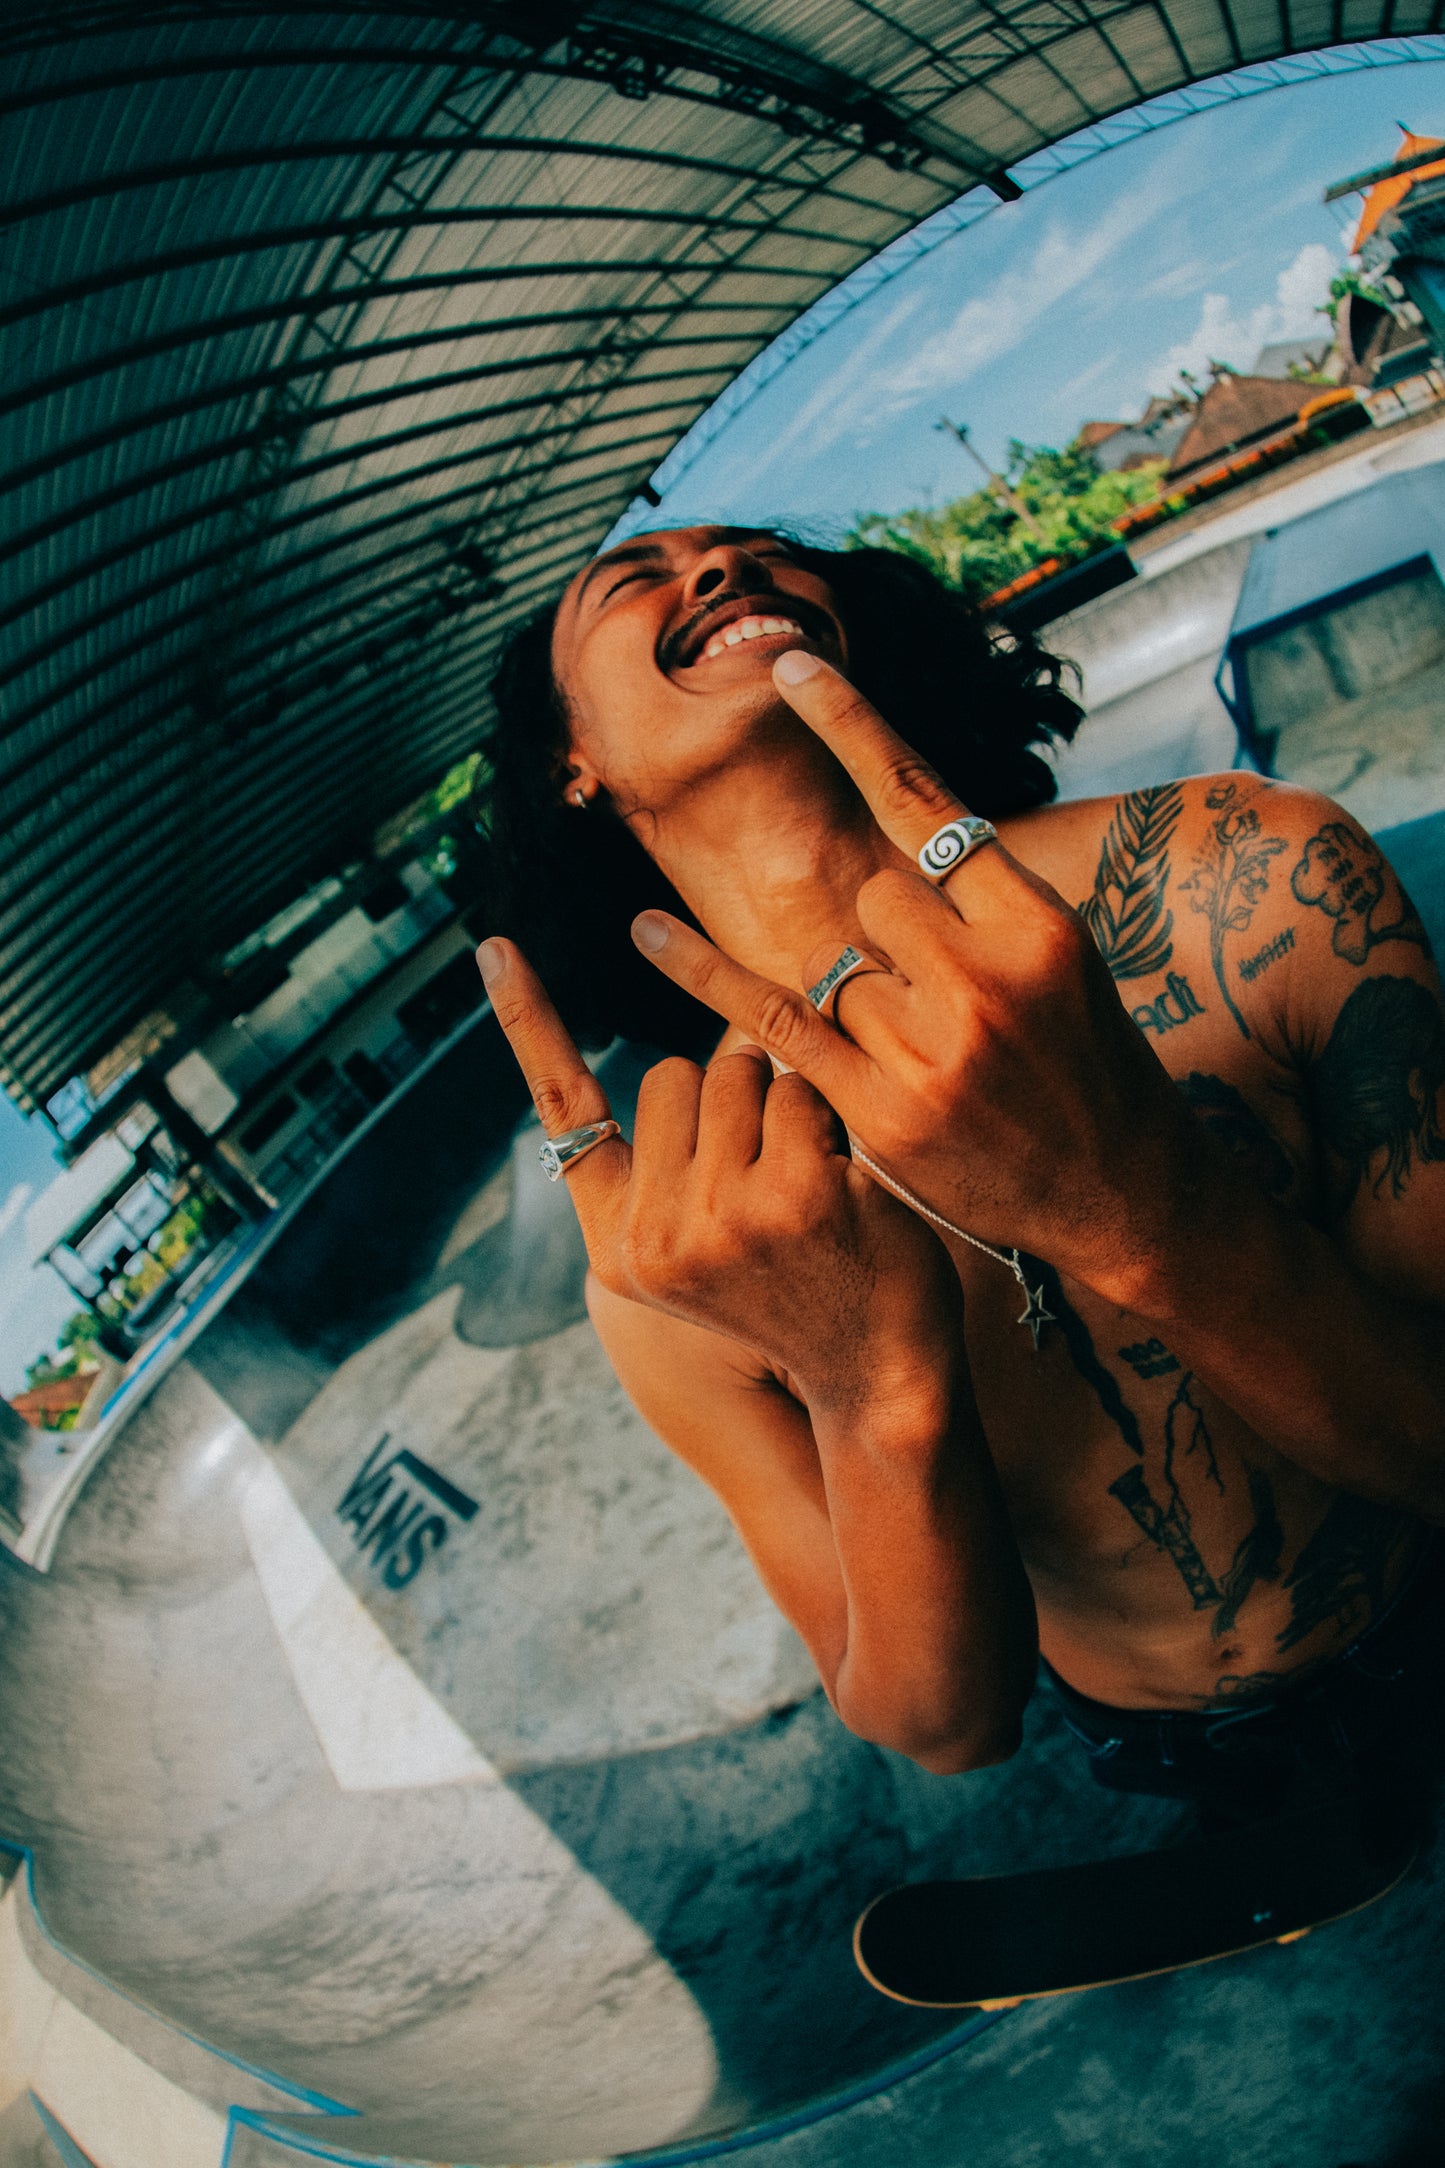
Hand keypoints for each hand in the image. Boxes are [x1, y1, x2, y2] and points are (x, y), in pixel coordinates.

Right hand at [477, 937, 962, 1414]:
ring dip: (780, 1105)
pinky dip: (826, 1123)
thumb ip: (667, 1176)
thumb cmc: (792, 1296)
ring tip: (806, 1186)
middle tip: (766, 1178)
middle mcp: (654, 1233)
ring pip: (737, 1070)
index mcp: (616, 1244)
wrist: (876, 1381)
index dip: (526, 1020)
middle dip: (726, 1096)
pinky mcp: (792, 1195)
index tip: (492, 944)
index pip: (563, 1109)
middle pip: (673, 1072)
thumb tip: (692, 1065)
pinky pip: (797, 1091)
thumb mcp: (695, 1255)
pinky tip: (844, 1190)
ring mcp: (720, 1215)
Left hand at [629, 651, 1201, 1304]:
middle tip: (943, 1008)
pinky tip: (647, 932)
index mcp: (1039, 924)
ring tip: (930, 1062)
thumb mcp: (1063, 963)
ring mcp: (932, 1049)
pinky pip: (772, 1020)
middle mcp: (987, 977)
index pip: (926, 801)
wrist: (1122, 1193)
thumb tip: (899, 834)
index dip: (851, 726)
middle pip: (871, 899)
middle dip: (888, 943)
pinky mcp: (882, 1108)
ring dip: (861, 1006)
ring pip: (833, 967)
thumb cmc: (1090, 1065)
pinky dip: (705, 975)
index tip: (790, 666)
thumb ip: (983, 903)